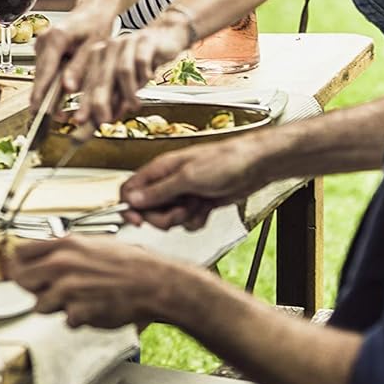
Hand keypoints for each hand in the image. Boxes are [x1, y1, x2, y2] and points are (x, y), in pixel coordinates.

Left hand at [9, 235, 175, 329]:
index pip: (21, 252)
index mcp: (65, 245)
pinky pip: (64, 320)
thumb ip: (67, 250)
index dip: (18, 262)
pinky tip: (90, 308)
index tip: (17, 268)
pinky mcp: (76, 312)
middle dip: (29, 285)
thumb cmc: (131, 263)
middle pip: (20, 278)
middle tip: (41, 288)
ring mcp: (67, 290)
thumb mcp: (94, 243)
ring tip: (74, 299)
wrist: (153, 283)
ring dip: (52, 305)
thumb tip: (48, 256)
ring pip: (39, 304)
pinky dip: (75, 318)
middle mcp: (61, 265)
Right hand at [29, 0, 118, 109]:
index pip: (45, 69)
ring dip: (49, 93)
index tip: (36, 108)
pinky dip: (52, 84)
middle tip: (50, 118)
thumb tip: (68, 87)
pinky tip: (59, 100)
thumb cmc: (96, 25)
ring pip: (43, 75)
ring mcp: (42, 45)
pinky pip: (46, 71)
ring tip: (58, 113)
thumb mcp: (94, 47)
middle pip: (41, 75)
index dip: (40, 91)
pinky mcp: (44, 51)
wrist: (93, 11)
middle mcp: (44, 40)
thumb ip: (80, 67)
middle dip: (44, 97)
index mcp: (56, 37)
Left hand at [60, 14, 193, 128]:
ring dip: (128, 92)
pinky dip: (144, 72)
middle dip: (100, 101)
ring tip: (133, 106)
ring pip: (122, 70)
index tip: (78, 121)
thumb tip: (96, 125)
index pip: (89, 83)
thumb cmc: (140, 62)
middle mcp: (109, 48)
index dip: (83, 102)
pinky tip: (148, 79)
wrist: (165, 36)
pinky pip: (142, 59)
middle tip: (103, 120)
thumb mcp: (123, 82)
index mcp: (98, 57)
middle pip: (101, 78)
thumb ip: (110, 101)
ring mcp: (127, 43)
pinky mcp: (146, 41)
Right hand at [120, 135, 265, 230]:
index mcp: (160, 169)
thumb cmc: (225, 161)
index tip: (137, 220)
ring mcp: (183, 193)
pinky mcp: (197, 203)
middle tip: (179, 211)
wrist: (254, 166)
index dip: (130, 207)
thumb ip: (158, 191)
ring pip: (168, 218)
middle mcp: (168, 181)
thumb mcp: (187, 178)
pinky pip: (187, 222)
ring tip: (197, 205)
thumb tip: (132, 199)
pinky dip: (196, 220)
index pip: (130, 189)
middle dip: (163, 217)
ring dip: (183, 218)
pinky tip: (206, 209)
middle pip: (148, 209)